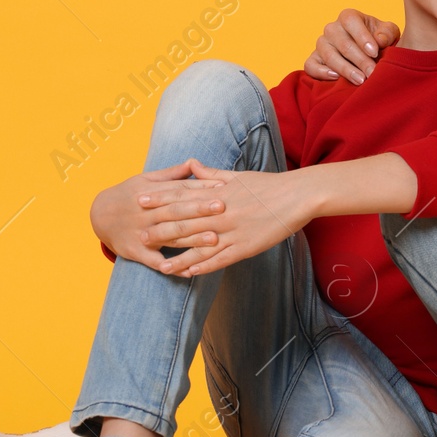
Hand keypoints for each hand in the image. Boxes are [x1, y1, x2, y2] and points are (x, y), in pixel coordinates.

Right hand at [90, 160, 227, 267]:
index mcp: (150, 193)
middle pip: (176, 211)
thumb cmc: (128, 194)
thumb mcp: (145, 180)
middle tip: (223, 208)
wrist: (98, 215)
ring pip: (169, 236)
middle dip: (199, 209)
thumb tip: (194, 161)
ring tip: (214, 239)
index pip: (178, 190)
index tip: (222, 188)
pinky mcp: (135, 252)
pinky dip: (171, 267)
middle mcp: (146, 213)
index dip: (200, 189)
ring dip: (192, 239)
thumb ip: (171, 174)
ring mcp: (140, 233)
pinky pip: (154, 261)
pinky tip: (189, 272)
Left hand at [148, 158, 319, 276]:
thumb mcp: (237, 175)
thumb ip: (211, 173)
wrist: (297, 196)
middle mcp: (221, 213)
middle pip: (185, 222)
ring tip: (160, 266)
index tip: (140, 202)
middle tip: (139, 236)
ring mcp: (232, 231)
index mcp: (218, 194)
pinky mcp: (246, 246)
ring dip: (178, 256)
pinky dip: (204, 266)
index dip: (160, 200)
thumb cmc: (268, 184)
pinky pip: (220, 259)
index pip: (182, 197)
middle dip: (160, 230)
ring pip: (199, 246)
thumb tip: (191, 164)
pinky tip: (190, 273)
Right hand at [303, 9, 399, 84]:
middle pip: (343, 43)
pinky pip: (310, 65)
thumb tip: (380, 40)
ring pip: (328, 55)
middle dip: (360, 60)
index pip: (350, 21)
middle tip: (372, 73)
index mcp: (348, 17)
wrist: (369, 54)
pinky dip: (321, 72)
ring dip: (345, 69)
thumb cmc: (379, 40)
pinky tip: (336, 78)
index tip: (374, 52)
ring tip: (360, 80)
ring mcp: (321, 44)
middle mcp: (332, 28)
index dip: (362, 36)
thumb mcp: (388, 33)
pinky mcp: (314, 59)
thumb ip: (386, 33)